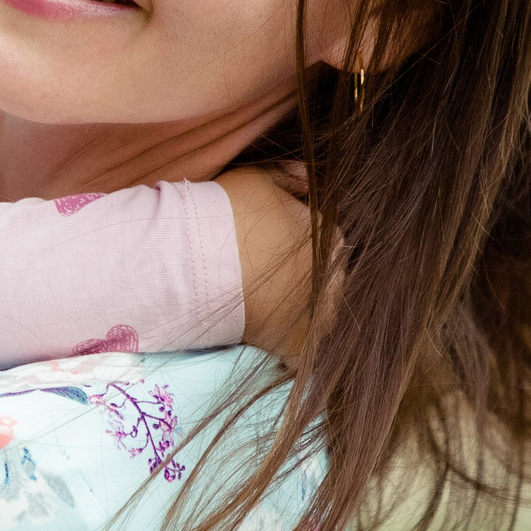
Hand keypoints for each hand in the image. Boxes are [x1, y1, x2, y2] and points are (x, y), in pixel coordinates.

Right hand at [215, 164, 314, 358]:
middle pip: (323, 280)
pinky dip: (290, 352)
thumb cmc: (228, 211)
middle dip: (303, 279)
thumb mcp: (260, 176)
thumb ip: (293, 176)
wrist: (197, 257)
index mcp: (329, 238)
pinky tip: (273, 344)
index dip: (295, 243)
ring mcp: (318, 314)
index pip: (323, 241)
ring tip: (267, 310)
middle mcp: (334, 277)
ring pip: (318, 316)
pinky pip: (302, 355)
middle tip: (267, 279)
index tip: (270, 248)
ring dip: (299, 313)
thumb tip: (313, 180)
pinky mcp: (296, 345)